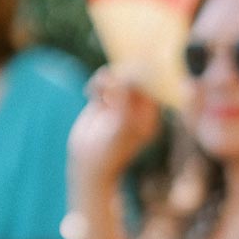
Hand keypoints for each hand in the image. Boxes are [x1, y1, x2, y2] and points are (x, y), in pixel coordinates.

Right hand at [68, 68, 160, 188]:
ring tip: (97, 90)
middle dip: (121, 76)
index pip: (150, 88)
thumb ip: (126, 99)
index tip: (125, 78)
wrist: (89, 163)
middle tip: (109, 83)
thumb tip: (126, 74)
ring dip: (107, 78)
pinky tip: (89, 94)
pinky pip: (103, 81)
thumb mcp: (122, 125)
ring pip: (117, 76)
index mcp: (149, 116)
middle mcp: (137, 109)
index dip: (139, 77)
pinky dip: (97, 83)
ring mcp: (120, 104)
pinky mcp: (103, 102)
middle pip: (134, 78)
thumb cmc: (110, 149)